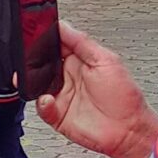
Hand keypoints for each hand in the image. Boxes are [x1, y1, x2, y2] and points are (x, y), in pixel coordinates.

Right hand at [34, 21, 157, 157]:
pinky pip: (41, 107)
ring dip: (32, 82)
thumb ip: (82, 42)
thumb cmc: (125, 97)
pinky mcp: (58, 115)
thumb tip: (63, 26)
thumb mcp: (106, 61)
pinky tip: (48, 100)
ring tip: (33, 80)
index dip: (45, 38)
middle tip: (28, 58)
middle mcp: (68, 77)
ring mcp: (62, 96)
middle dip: (32, 60)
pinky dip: (42, 104)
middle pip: (41, 63)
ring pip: (37, 85)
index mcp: (79, 61)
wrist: (129, 131)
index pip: (56, 44)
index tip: (35, 33)